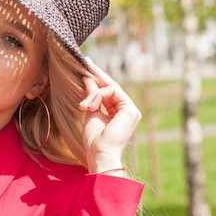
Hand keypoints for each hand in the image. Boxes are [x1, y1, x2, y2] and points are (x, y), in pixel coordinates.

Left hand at [79, 57, 141, 174]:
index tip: (86, 66)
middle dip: (97, 73)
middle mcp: (127, 110)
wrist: (100, 155)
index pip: (108, 91)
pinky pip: (112, 92)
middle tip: (85, 61)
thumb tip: (87, 79)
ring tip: (83, 105)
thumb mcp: (90, 112)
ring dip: (93, 94)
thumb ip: (91, 96)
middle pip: (111, 86)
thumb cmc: (94, 140)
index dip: (98, 78)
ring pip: (110, 88)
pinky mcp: (131, 110)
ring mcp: (131, 110)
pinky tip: (90, 105)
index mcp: (119, 112)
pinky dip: (98, 96)